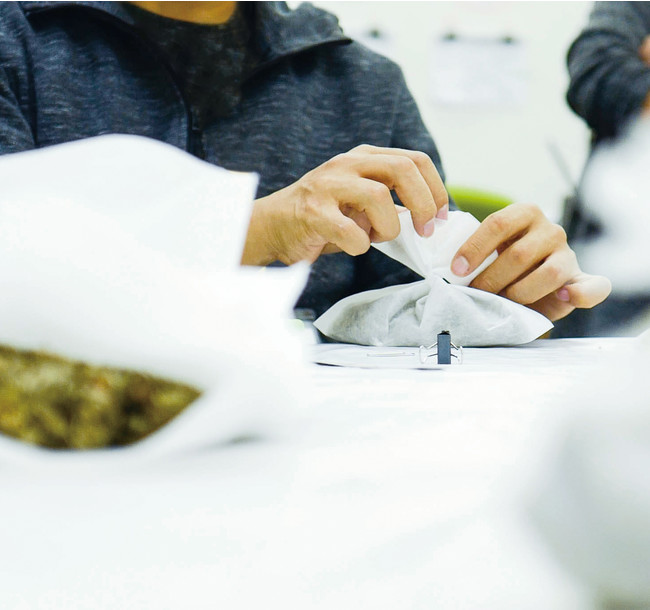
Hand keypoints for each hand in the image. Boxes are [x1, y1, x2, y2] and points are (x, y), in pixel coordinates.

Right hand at [242, 145, 447, 265]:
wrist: (273, 226)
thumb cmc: (323, 217)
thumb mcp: (361, 201)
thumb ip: (392, 202)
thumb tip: (431, 217)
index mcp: (364, 157)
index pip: (416, 160)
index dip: (436, 189)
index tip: (440, 218)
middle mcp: (347, 163)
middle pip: (404, 169)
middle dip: (424, 204)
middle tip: (425, 231)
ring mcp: (328, 185)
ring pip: (379, 197)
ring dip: (389, 227)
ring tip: (376, 237)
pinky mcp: (313, 212)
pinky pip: (351, 231)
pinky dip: (360, 245)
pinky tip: (353, 246)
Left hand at [450, 203, 611, 320]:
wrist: (529, 283)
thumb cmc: (502, 265)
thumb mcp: (489, 250)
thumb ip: (475, 252)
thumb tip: (449, 268)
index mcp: (524, 214)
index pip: (498, 223)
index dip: (474, 248)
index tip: (456, 270)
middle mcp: (550, 230)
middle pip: (518, 254)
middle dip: (492, 279)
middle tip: (477, 294)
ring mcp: (568, 254)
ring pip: (548, 274)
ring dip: (520, 293)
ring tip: (504, 302)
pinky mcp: (582, 279)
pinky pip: (593, 287)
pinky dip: (581, 294)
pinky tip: (564, 297)